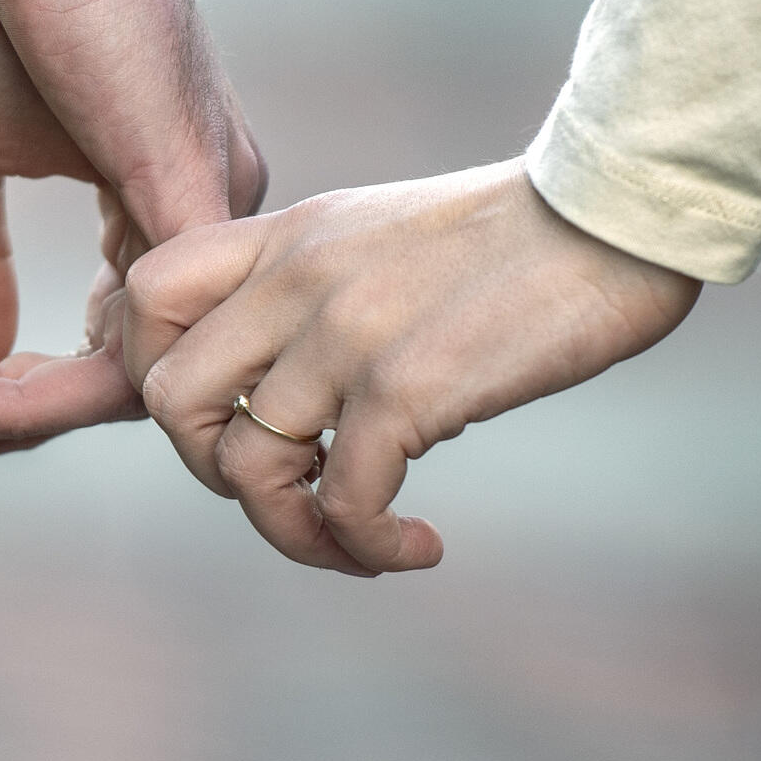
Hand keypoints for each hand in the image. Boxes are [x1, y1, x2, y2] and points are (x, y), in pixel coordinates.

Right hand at [0, 0, 264, 458]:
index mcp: (165, 214)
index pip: (116, 350)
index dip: (20, 395)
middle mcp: (209, 223)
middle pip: (132, 380)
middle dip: (13, 413)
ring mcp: (209, 209)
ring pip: (141, 371)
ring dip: (19, 404)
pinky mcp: (187, 184)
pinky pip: (157, 327)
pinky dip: (67, 373)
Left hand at [121, 161, 701, 572]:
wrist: (617, 213)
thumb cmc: (523, 238)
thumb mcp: (386, 239)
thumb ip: (323, 300)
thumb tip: (311, 420)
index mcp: (288, 237)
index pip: (144, 295)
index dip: (153, 374)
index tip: (224, 418)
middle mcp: (298, 280)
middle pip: (167, 399)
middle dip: (211, 471)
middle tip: (292, 488)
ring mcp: (346, 333)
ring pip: (246, 468)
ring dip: (296, 533)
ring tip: (362, 542)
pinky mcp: (409, 387)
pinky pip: (343, 501)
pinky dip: (369, 547)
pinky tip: (419, 547)